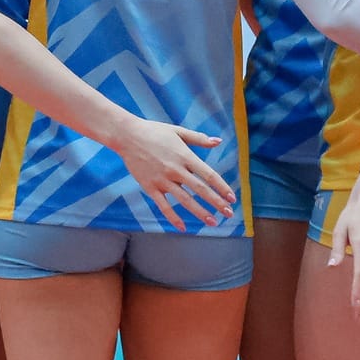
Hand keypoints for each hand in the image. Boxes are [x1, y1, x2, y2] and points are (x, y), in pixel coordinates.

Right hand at [109, 115, 235, 230]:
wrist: (127, 136)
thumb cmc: (154, 131)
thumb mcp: (178, 131)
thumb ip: (199, 139)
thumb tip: (218, 142)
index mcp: (184, 156)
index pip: (208, 175)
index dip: (222, 187)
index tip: (232, 198)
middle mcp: (175, 170)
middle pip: (200, 189)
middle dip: (216, 203)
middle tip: (229, 214)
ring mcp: (162, 180)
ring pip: (184, 200)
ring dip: (200, 212)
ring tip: (212, 222)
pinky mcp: (150, 187)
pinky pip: (163, 206)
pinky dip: (173, 217)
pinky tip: (183, 227)